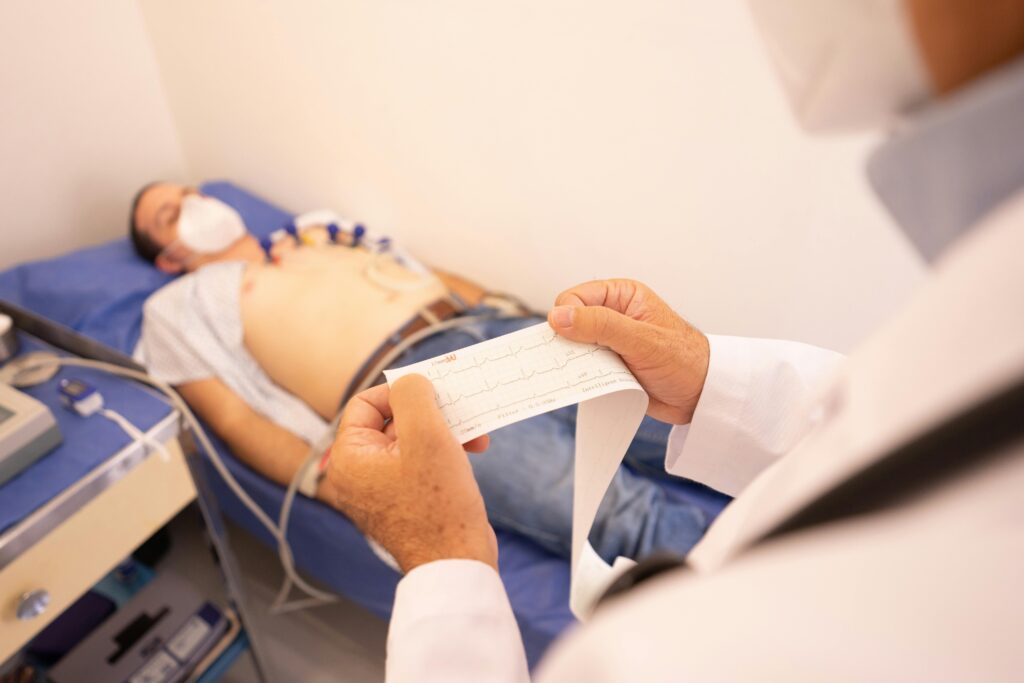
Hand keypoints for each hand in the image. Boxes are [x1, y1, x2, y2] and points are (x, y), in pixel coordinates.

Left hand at [324, 375, 497, 572]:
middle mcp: (358, 475)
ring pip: (412, 441)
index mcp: (349, 458)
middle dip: (432, 413)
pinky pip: (421, 463)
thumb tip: (411, 381)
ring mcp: (381, 490)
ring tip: (476, 437)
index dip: (402, 392)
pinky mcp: (406, 501)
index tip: (435, 395)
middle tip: (462, 412)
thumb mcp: (427, 435)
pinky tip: (472, 453)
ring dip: (445, 431)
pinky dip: (445, 453)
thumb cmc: (439, 504)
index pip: (366, 403)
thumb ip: (413, 396)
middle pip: (393, 421)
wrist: (457, 565)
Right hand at [548, 279, 709, 423]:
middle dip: (569, 341)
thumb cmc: (684, 360)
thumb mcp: (641, 339)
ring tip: (595, 372)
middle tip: (581, 359)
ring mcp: (610, 342)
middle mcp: (613, 315)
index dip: (566, 316)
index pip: (574, 297)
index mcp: (621, 296)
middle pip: (570, 322)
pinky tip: (595, 384)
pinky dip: (584, 377)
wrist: (702, 396)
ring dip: (577, 362)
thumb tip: (558, 316)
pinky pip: (584, 369)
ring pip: (574, 348)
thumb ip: (600, 325)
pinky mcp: (609, 366)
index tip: (568, 338)